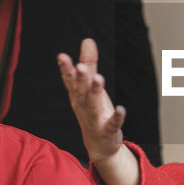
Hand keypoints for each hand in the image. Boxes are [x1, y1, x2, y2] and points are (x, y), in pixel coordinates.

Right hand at [58, 38, 126, 164]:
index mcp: (77, 95)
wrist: (99, 145)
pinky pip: (112, 124)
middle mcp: (83, 106)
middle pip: (81, 91)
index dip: (66, 69)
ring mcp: (94, 119)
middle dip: (80, 79)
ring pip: (93, 105)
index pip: (70, 81)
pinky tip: (122, 109)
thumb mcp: (90, 87)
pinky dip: (116, 117)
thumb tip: (88, 40)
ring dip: (95, 92)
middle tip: (79, 66)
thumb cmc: (93, 110)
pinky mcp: (107, 130)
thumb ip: (90, 63)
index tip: (61, 56)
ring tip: (99, 78)